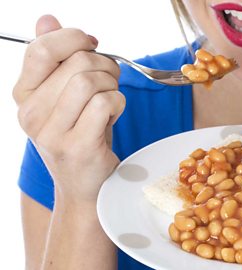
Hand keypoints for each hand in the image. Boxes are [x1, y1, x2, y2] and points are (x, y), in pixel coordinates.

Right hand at [13, 15, 124, 203]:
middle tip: (110, 79)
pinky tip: (113, 114)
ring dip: (112, 84)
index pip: (42, 48)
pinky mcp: (77, 146)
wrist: (84, 184)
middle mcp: (29, 114)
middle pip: (76, 62)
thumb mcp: (64, 95)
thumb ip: (54, 59)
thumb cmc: (80, 133)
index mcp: (23, 95)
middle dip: (105, 65)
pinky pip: (105, 102)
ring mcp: (51, 133)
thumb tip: (46, 20)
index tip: (93, 45)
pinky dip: (118, 102)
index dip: (74, 38)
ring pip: (90, 80)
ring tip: (111, 97)